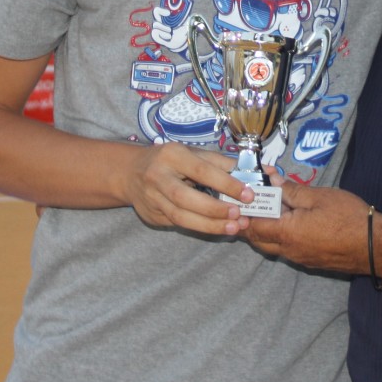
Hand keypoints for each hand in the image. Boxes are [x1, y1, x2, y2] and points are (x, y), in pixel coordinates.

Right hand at [123, 142, 253, 235]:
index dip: (226, 184)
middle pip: (186, 198)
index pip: (201, 170)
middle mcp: (158, 176)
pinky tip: (217, 228)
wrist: (130, 172)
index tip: (247, 194)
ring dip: (209, 225)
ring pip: (180, 217)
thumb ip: (220, 163)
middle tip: (239, 215)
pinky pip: (178, 224)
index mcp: (171, 155)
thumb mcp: (192, 153)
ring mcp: (151, 198)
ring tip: (233, 228)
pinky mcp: (151, 215)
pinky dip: (200, 227)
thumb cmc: (169, 160)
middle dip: (215, 209)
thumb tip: (251, 172)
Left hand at [243, 177, 368, 273]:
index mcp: (286, 233)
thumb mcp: (319, 197)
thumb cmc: (348, 218)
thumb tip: (272, 182)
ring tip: (268, 211)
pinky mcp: (312, 262)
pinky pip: (287, 250)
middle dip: (249, 224)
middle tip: (248, 206)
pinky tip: (290, 224)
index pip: (253, 226)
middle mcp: (289, 250)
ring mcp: (300, 259)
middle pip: (258, 240)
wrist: (376, 246)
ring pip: (273, 246)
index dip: (243, 214)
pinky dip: (281, 237)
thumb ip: (292, 191)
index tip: (239, 200)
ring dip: (265, 231)